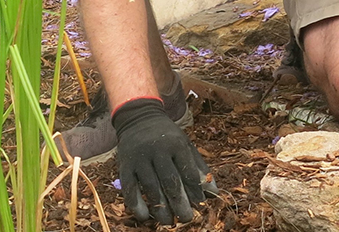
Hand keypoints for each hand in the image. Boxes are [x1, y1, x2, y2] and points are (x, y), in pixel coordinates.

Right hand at [112, 98, 211, 223]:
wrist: (138, 117)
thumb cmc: (166, 135)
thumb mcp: (185, 144)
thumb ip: (199, 167)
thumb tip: (214, 192)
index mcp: (177, 145)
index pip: (188, 173)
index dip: (195, 191)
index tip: (200, 205)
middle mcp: (158, 150)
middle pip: (170, 182)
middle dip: (180, 203)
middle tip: (186, 219)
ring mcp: (139, 158)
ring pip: (150, 187)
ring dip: (160, 208)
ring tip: (168, 222)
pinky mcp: (124, 165)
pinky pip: (129, 188)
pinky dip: (136, 204)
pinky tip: (145, 216)